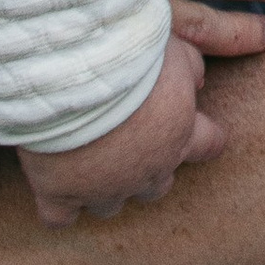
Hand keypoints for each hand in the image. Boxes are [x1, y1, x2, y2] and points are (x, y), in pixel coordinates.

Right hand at [18, 33, 220, 226]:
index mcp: (179, 133)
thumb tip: (198, 83)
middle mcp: (146, 171)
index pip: (211, 145)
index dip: (204, 136)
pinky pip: (60, 218)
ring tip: (88, 160)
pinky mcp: (57, 196)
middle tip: (130, 138)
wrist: (68, 73)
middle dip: (149, 167)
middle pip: (158, 186)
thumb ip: (192, 66)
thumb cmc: (127, 53)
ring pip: (111, 205)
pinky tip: (54, 185)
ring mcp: (101, 190)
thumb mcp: (174, 45)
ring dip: (105, 187)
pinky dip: (58, 205)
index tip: (194, 127)